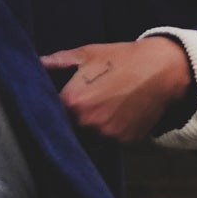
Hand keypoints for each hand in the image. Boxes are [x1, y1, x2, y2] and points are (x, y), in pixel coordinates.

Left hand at [41, 37, 192, 143]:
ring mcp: (107, 136)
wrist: (162, 70)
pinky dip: (108, 134)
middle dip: (69, 121)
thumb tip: (35, 63)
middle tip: (79, 107)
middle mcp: (87, 124)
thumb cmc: (121, 58)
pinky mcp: (125, 143)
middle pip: (68, 131)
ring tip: (99, 111)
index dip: (50, 110)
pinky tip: (115, 116)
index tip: (52, 105)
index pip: (49, 115)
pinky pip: (109, 143)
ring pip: (88, 139)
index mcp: (73, 102)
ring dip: (88, 130)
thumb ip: (57, 62)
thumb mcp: (86, 54)